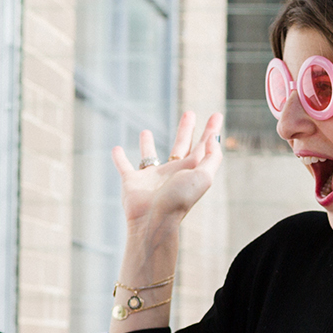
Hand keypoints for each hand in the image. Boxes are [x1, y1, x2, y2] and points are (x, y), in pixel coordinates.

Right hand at [113, 112, 223, 227]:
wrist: (153, 219)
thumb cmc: (179, 200)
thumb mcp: (203, 177)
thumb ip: (212, 157)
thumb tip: (214, 137)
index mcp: (190, 171)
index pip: (203, 146)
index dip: (211, 131)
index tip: (216, 114)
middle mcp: (172, 172)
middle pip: (181, 145)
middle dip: (186, 129)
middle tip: (190, 113)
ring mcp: (151, 177)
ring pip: (150, 156)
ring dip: (147, 144)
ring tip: (145, 131)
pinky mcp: (132, 181)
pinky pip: (123, 166)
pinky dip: (119, 159)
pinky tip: (116, 149)